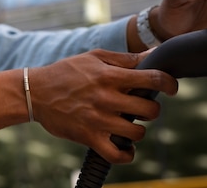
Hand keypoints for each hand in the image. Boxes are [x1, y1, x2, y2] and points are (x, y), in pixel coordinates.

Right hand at [28, 49, 177, 163]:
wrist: (35, 92)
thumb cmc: (66, 72)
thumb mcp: (94, 58)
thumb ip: (125, 58)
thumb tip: (154, 53)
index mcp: (109, 75)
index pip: (152, 78)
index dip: (169, 83)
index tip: (171, 87)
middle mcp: (106, 98)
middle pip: (150, 111)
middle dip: (152, 109)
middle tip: (141, 107)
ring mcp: (98, 120)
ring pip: (137, 133)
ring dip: (137, 130)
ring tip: (128, 123)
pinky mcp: (89, 137)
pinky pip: (118, 154)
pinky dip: (127, 153)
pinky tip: (124, 145)